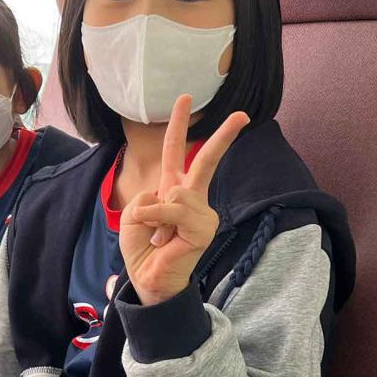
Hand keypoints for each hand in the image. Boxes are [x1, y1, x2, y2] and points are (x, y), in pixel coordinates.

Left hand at [120, 95, 247, 306]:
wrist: (149, 279)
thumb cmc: (142, 248)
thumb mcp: (134, 214)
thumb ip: (148, 198)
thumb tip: (168, 198)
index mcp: (172, 189)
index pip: (176, 151)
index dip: (179, 125)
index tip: (185, 98)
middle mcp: (191, 197)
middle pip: (206, 160)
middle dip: (223, 135)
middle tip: (242, 115)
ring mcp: (201, 212)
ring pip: (174, 193)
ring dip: (153, 214)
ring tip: (156, 235)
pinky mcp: (204, 228)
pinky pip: (173, 209)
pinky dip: (157, 220)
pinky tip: (160, 238)